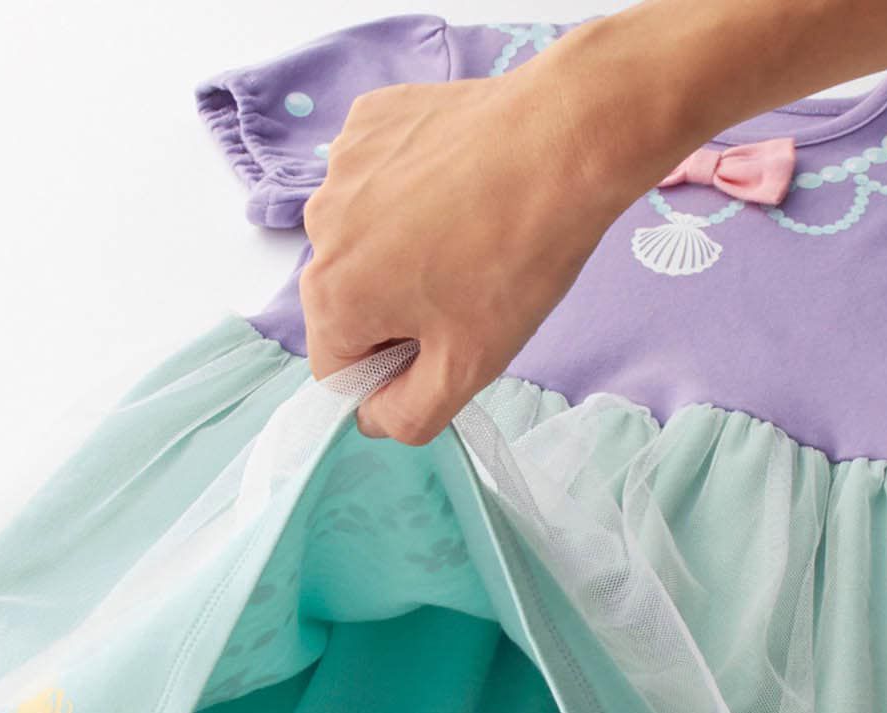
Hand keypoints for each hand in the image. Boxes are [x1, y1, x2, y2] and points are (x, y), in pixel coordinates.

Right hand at [299, 52, 648, 444]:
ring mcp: (342, 168)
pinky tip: (460, 188)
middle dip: (394, 313)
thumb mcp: (466, 369)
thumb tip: (371, 416)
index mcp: (331, 297)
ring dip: (401, 252)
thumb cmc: (517, 259)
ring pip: (362, 242)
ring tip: (467, 236)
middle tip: (465, 293)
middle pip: (346, 304)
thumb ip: (406, 417)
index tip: (442, 347)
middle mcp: (319, 230)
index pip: (336, 370)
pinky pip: (378, 183)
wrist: (566, 139)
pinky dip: (409, 193)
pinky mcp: (370, 122)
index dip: (389, 376)